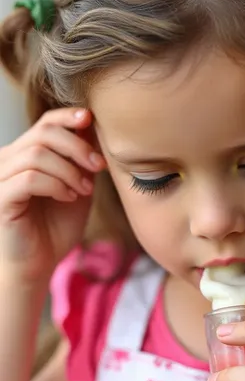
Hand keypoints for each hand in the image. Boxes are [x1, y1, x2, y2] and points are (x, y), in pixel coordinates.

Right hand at [0, 108, 104, 283]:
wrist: (39, 264)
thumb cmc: (56, 227)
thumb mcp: (78, 188)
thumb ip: (83, 161)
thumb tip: (95, 128)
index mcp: (26, 154)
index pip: (45, 123)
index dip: (68, 117)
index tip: (91, 120)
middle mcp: (9, 161)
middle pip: (44, 133)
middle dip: (78, 146)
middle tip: (99, 167)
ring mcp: (1, 178)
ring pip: (37, 155)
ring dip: (69, 171)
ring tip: (84, 190)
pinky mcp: (1, 199)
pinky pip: (29, 179)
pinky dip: (55, 185)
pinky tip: (69, 198)